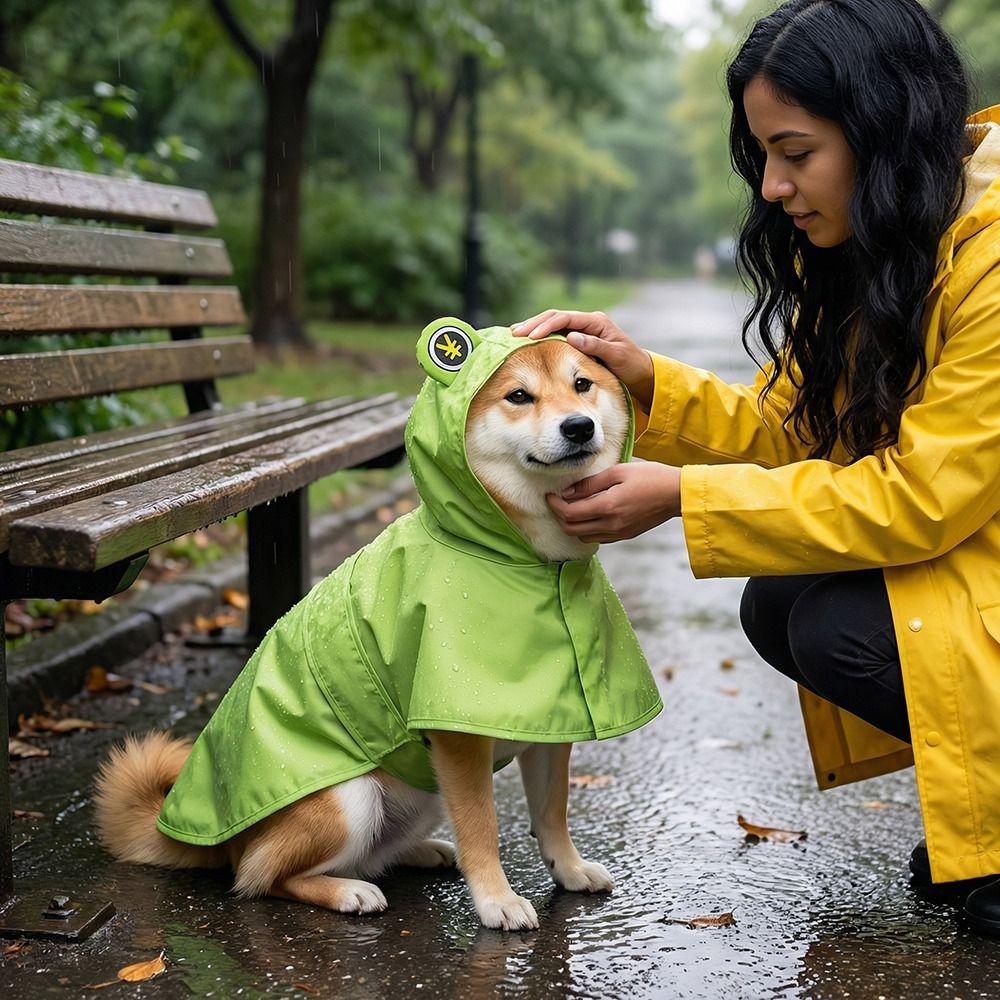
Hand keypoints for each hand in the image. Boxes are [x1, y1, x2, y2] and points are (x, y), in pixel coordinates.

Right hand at [510, 309, 654, 410]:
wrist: (640, 372)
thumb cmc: (630, 364)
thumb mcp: (616, 356)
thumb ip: (595, 346)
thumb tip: (571, 337)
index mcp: (596, 322)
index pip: (566, 318)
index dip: (546, 325)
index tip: (531, 335)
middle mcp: (587, 322)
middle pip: (554, 317)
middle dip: (533, 324)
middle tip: (514, 333)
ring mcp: (581, 330)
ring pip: (552, 325)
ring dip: (533, 329)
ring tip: (514, 335)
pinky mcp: (577, 339)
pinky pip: (555, 335)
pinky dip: (540, 337)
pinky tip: (526, 342)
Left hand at [546, 462, 680, 543]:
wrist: (678, 494)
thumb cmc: (651, 477)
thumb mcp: (618, 472)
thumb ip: (591, 483)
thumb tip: (568, 492)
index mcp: (608, 507)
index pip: (569, 513)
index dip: (555, 505)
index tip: (550, 495)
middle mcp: (611, 525)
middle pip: (572, 529)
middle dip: (560, 516)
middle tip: (558, 501)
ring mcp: (618, 533)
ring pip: (583, 536)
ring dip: (573, 524)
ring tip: (573, 507)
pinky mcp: (625, 535)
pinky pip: (598, 537)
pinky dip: (587, 529)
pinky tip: (590, 515)